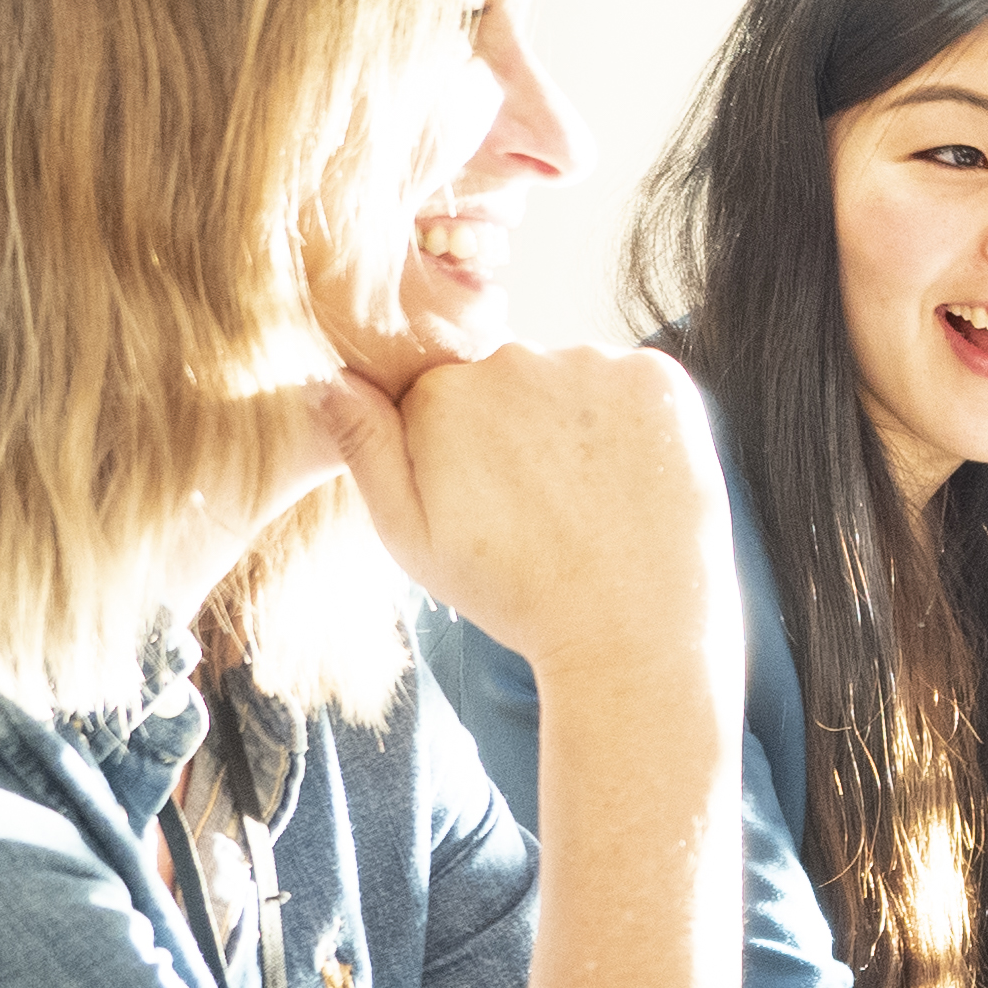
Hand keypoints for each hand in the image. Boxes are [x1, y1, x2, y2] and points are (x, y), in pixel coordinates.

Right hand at [314, 342, 731, 688]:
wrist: (629, 629)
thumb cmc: (513, 591)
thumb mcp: (410, 535)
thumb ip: (365, 448)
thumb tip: (330, 377)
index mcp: (439, 392)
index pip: (446, 390)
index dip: (468, 448)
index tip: (494, 498)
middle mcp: (512, 358)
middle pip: (510, 376)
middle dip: (523, 426)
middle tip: (547, 503)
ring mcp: (592, 362)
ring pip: (574, 377)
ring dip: (581, 419)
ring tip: (593, 496)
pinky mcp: (658, 377)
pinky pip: (637, 380)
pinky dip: (638, 418)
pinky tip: (634, 476)